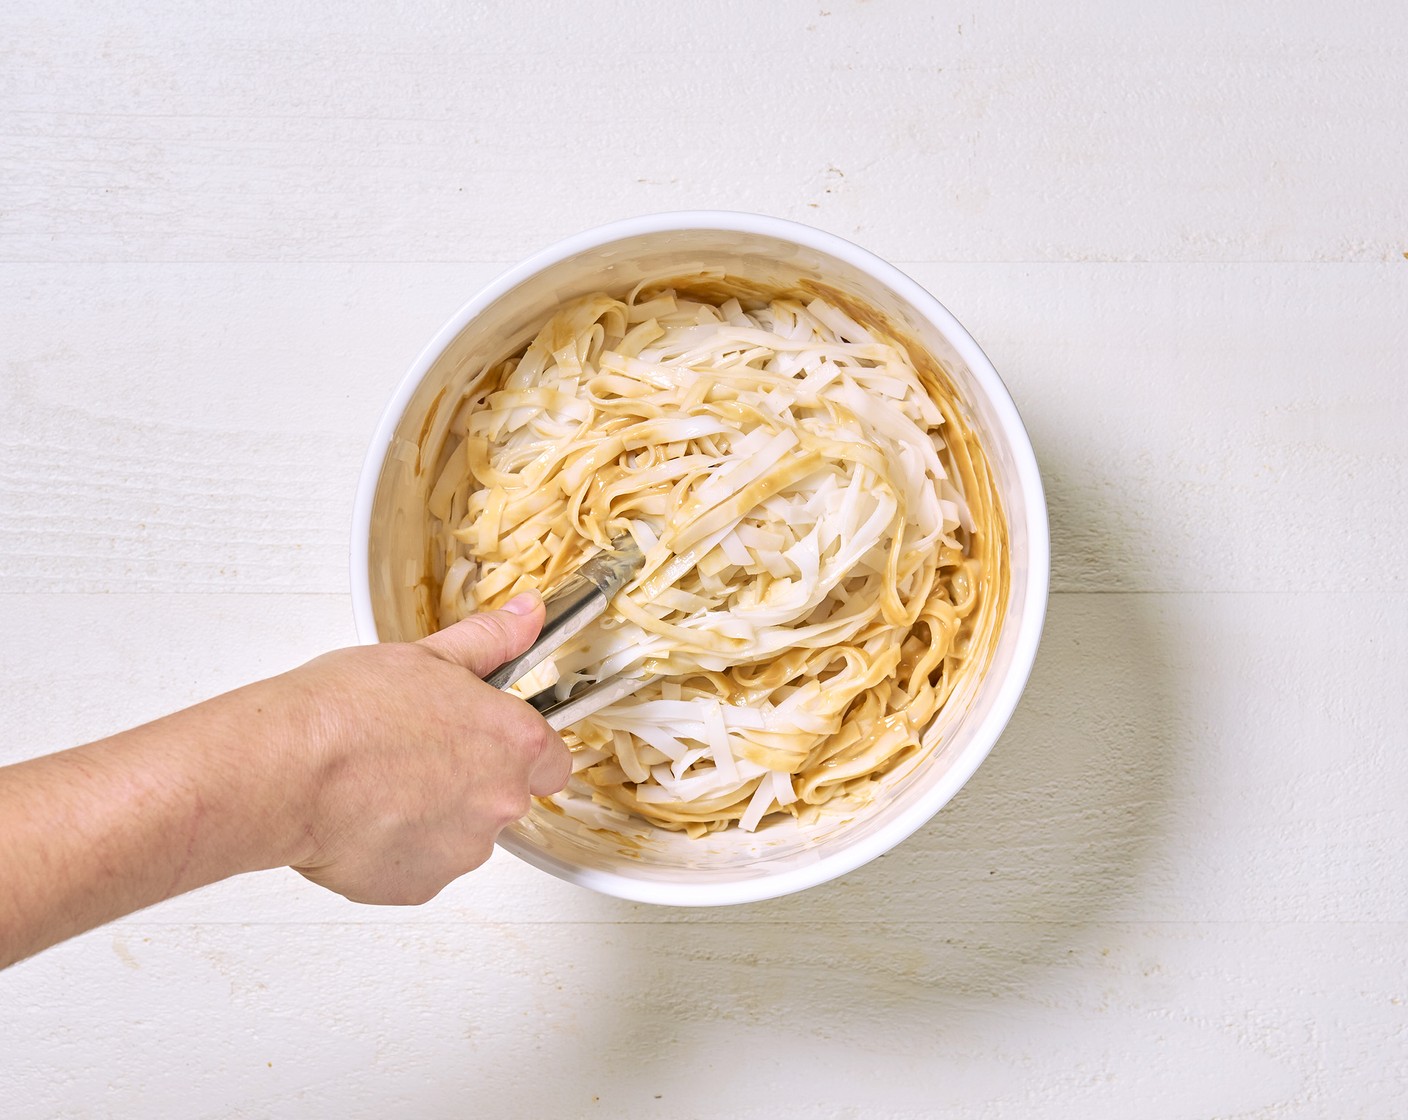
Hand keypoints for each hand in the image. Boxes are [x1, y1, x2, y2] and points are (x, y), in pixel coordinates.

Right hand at [285, 591, 569, 904]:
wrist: (284, 768)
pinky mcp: (419, 886)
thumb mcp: (429, 655)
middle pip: (506, 798)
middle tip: (417, 754)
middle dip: (472, 781)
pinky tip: (364, 817)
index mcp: (515, 742)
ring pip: (463, 835)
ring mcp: (462, 850)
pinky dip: (398, 848)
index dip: (520, 750)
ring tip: (381, 784)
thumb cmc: (347, 711)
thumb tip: (528, 615)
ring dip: (435, 816)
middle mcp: (501, 801)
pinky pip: (421, 867)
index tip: (487, 740)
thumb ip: (491, 640)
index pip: (553, 760)